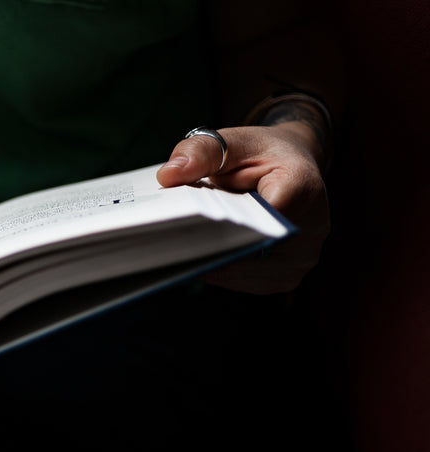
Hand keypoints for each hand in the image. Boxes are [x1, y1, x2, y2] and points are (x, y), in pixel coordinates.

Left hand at [156, 124, 329, 294]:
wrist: (289, 165)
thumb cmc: (259, 153)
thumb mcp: (230, 141)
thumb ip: (200, 153)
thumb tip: (168, 175)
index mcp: (303, 188)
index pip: (257, 220)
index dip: (220, 225)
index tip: (186, 226)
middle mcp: (312, 228)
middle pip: (252, 252)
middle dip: (212, 246)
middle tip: (170, 242)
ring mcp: (303, 257)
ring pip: (247, 274)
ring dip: (215, 263)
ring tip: (186, 248)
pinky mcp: (288, 275)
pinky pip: (249, 282)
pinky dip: (224, 271)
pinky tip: (202, 256)